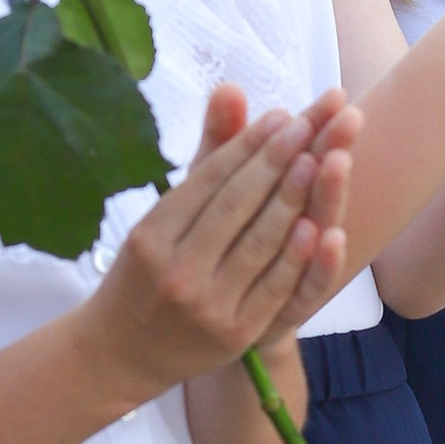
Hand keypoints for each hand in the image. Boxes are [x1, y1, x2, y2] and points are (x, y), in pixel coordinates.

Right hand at [80, 89, 357, 399]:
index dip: (248, 146)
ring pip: (258, 243)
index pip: (209, 181)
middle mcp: (176, 268)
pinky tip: (321, 228)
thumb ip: (206, 155)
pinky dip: (298, 258)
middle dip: (277, 160)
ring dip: (294, 200)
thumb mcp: (161, 218)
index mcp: (152, 235)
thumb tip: (232, 88)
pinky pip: (274, 289)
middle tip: (311, 123)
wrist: (122, 355)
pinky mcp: (235, 334)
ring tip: (323, 158)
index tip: (284, 115)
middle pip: (235, 205)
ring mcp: (207, 305)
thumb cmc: (145, 275)